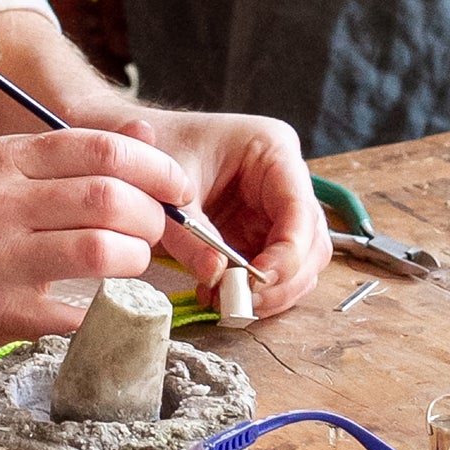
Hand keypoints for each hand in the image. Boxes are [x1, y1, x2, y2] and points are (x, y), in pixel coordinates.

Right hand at [0, 126, 192, 355]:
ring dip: (136, 261)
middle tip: (158, 231)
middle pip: (109, 199)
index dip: (156, 167)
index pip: (102, 149)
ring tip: (134, 265)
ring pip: (101, 252)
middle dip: (152, 217)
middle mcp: (1, 202)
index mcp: (7, 159)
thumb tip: (146, 131)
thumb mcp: (3, 170)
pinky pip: (78, 313)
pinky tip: (109, 305)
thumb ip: (72, 154)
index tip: (179, 187)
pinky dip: (108, 309)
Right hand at [21, 0, 127, 75]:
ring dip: (86, 34)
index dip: (100, 63)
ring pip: (60, 19)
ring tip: (116, 48)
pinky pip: (56, 0)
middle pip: (65, 35)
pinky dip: (76, 12)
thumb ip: (114, 7)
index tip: (123, 79)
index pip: (76, 42)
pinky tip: (98, 19)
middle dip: (94, 53)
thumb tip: (121, 49)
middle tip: (124, 71)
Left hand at [118, 107, 330, 319]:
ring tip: (225, 302)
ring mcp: (275, 207)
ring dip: (270, 292)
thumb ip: (191, 234)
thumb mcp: (170, 190)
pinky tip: (219, 295)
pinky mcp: (260, 231)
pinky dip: (254, 290)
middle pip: (310, 241)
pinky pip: (274, 270)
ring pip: (300, 263)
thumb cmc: (159, 151)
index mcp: (273, 149)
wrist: (138, 147)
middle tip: (243, 302)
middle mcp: (284, 178)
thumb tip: (216, 276)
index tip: (257, 281)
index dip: (288, 252)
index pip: (300, 209)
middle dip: (283, 279)